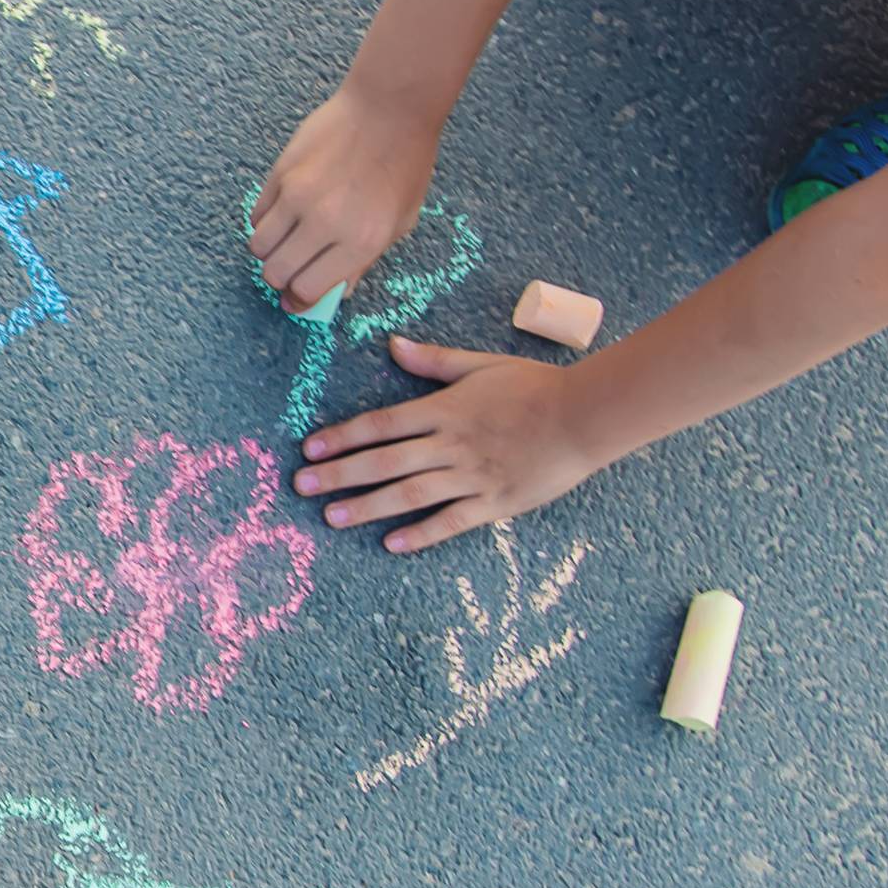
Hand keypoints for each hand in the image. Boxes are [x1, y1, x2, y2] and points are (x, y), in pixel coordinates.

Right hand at [248, 86, 441, 314]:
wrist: (389, 109)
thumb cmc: (404, 165)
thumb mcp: (400, 222)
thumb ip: (365, 261)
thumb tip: (338, 292)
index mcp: (360, 241)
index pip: (308, 289)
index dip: (299, 301)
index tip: (296, 301)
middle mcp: (325, 222)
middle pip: (276, 272)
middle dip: (279, 280)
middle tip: (288, 273)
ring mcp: (298, 196)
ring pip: (259, 245)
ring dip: (268, 252)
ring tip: (284, 243)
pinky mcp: (281, 173)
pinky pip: (257, 213)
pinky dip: (265, 222)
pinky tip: (283, 215)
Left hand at [295, 337, 609, 552]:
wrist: (586, 416)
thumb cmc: (535, 386)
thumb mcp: (481, 364)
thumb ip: (434, 360)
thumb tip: (392, 344)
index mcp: (444, 410)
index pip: (381, 423)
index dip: (342, 436)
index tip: (310, 449)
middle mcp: (450, 444)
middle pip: (385, 461)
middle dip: (339, 474)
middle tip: (301, 487)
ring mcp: (471, 475)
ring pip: (410, 493)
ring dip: (368, 506)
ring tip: (332, 518)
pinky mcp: (494, 502)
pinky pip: (451, 521)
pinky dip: (421, 533)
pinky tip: (392, 544)